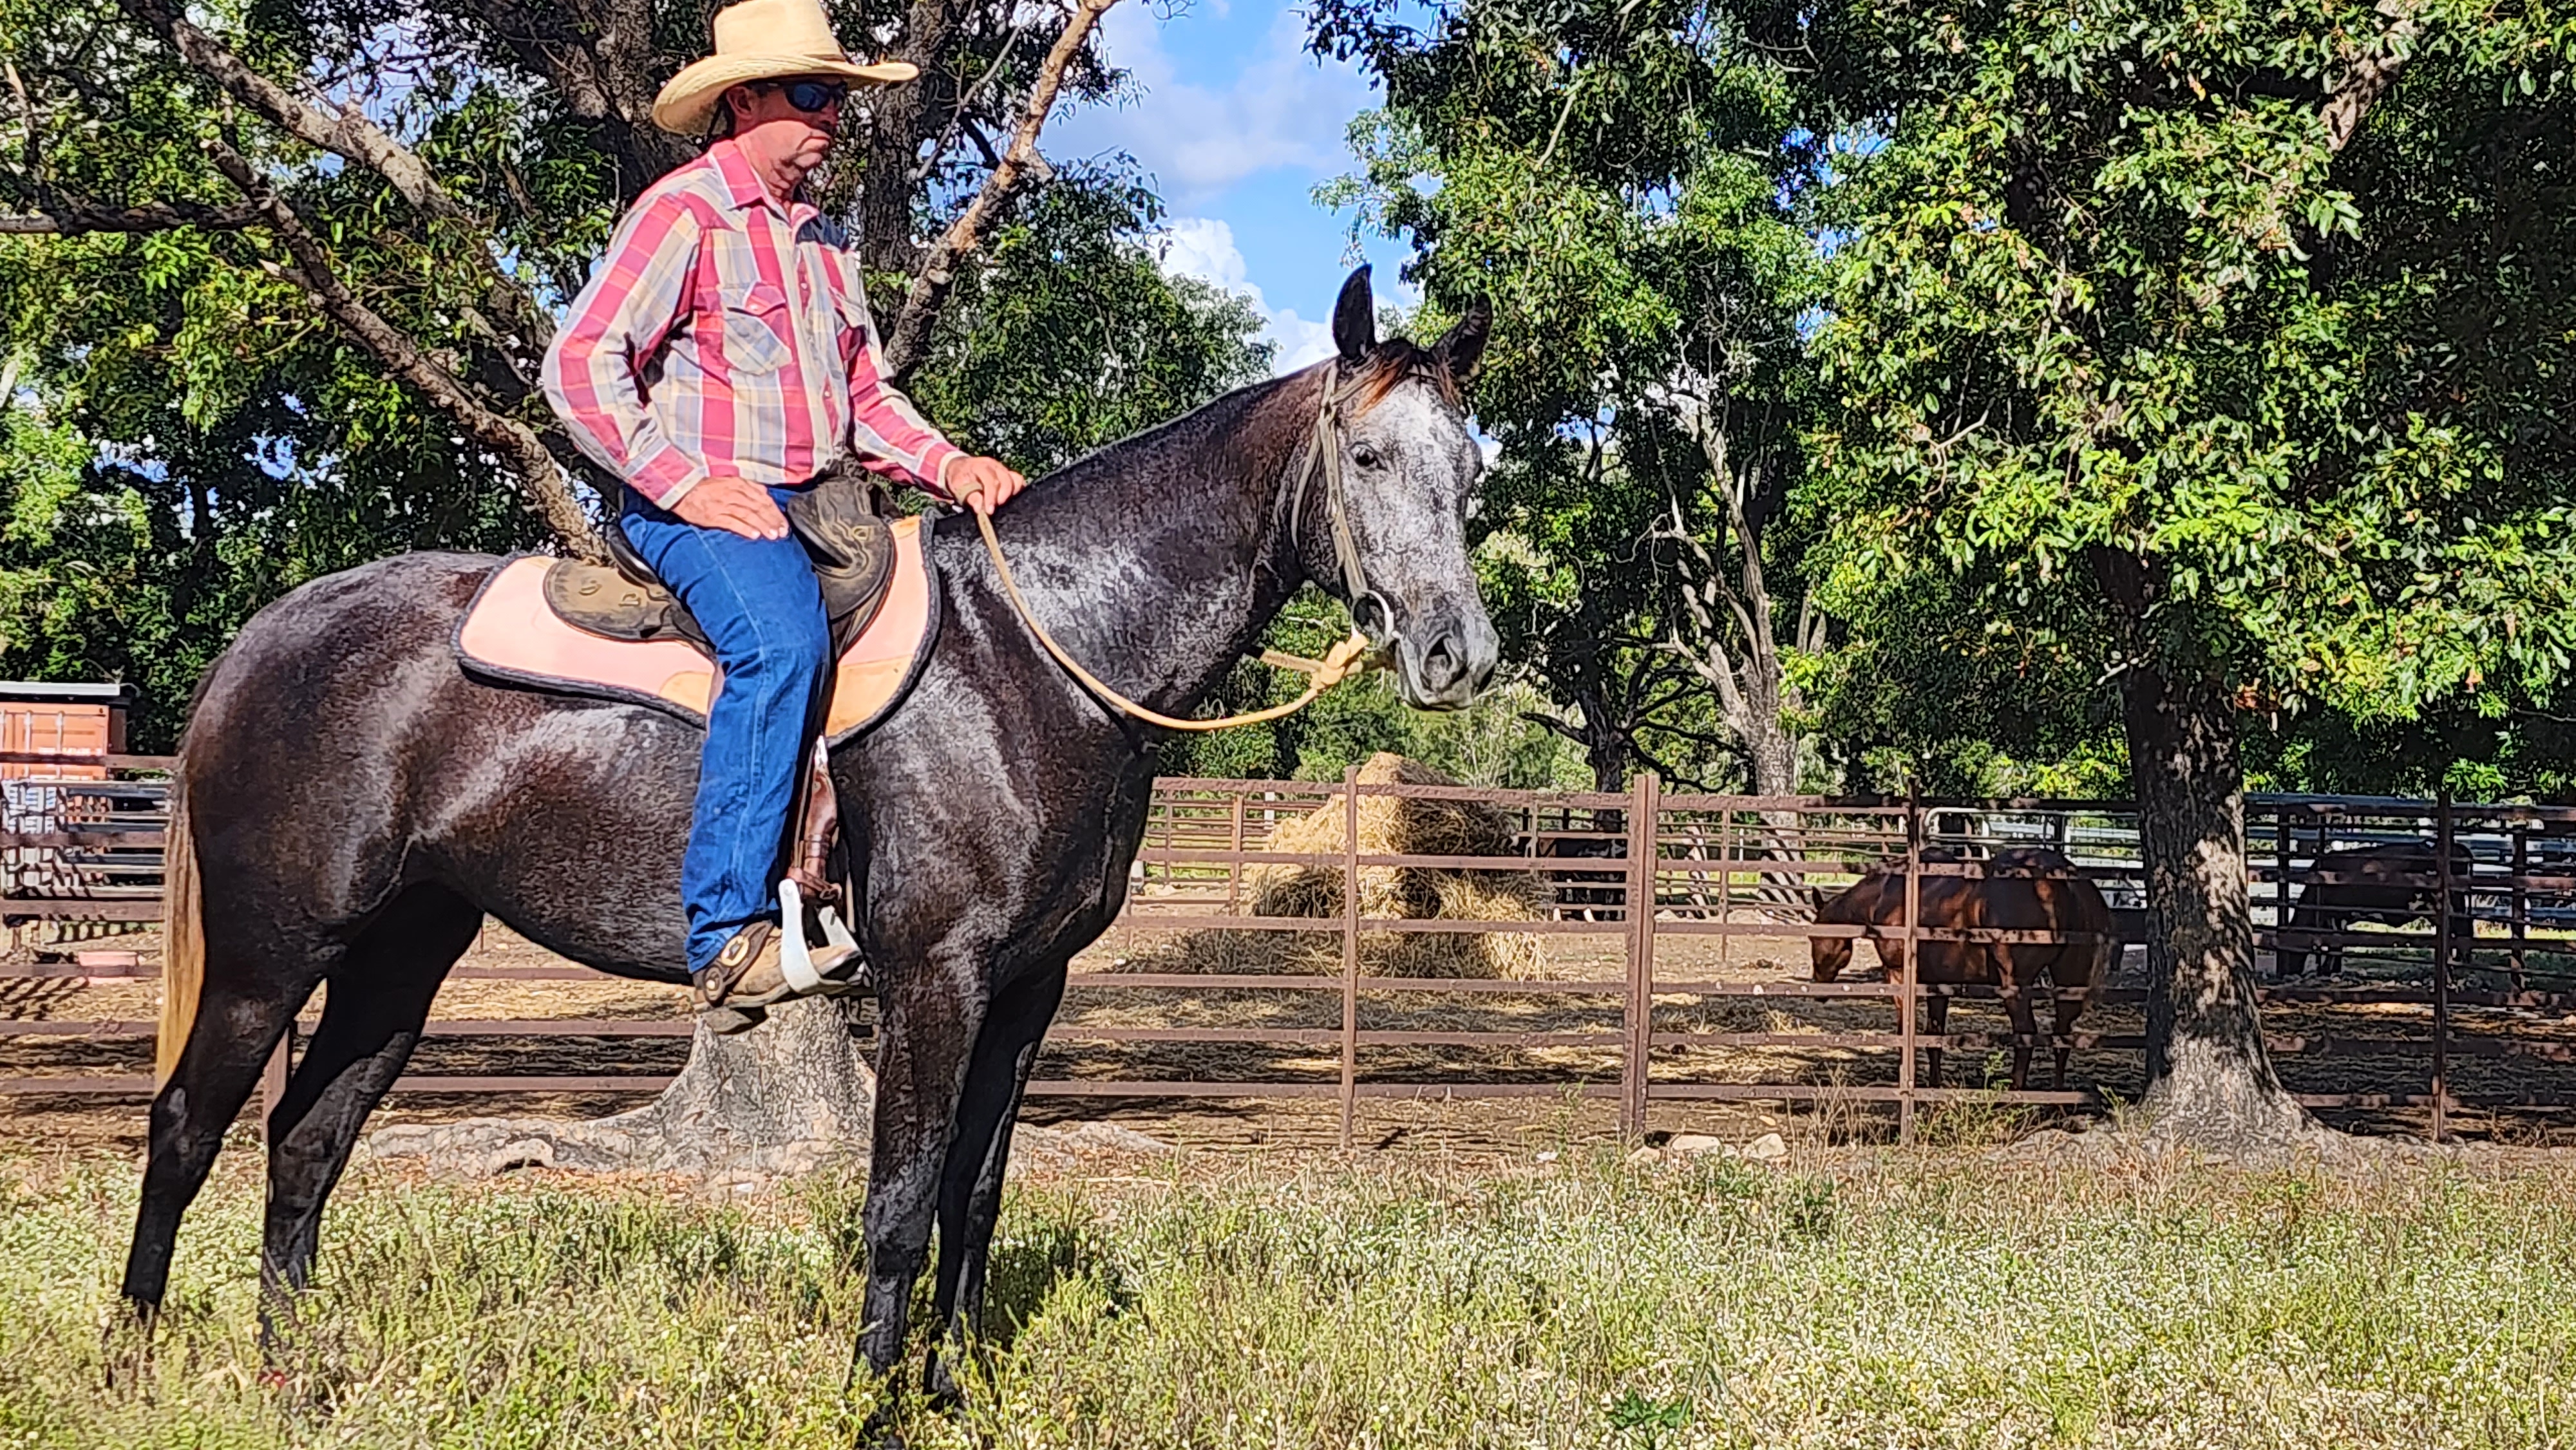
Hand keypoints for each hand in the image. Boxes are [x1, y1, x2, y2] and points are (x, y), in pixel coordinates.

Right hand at [668, 475, 787, 539]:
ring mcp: (723, 504)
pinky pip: (732, 522)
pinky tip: (754, 535)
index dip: (775, 512)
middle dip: (773, 521)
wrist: (682, 489)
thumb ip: (748, 486)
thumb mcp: (729, 481)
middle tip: (783, 532)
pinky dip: (744, 528)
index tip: (784, 523)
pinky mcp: (713, 516)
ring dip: (762, 526)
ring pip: (749, 515)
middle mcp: (734, 493)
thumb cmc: (707, 487)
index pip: (763, 498)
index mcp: (739, 484)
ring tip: (773, 535)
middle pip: (759, 507)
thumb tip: (765, 493)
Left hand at [944, 455, 1026, 516]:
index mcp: (980, 466)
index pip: (991, 481)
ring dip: (1011, 493)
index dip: (991, 497)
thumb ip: (970, 497)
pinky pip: (1018, 479)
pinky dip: (1017, 489)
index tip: (990, 511)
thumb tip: (980, 508)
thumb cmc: (959, 479)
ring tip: (1002, 503)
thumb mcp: (958, 487)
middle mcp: (994, 465)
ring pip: (1015, 479)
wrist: (960, 468)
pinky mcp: (1008, 472)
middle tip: (996, 507)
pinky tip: (1010, 498)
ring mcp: (1002, 468)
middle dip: (1003, 496)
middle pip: (1006, 480)